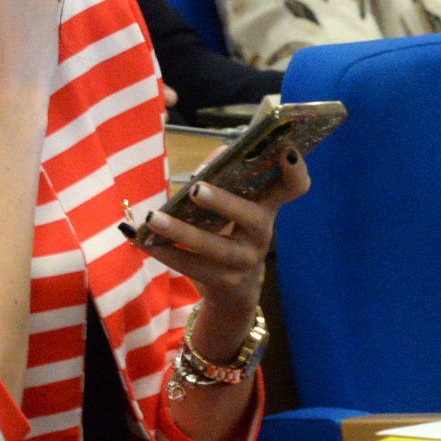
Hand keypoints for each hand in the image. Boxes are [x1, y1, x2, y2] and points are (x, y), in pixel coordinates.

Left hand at [125, 150, 310, 322]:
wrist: (235, 288)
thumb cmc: (231, 230)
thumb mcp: (234, 204)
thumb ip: (222, 175)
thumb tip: (208, 163)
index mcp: (268, 206)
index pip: (294, 188)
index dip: (296, 171)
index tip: (287, 152)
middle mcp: (262, 233)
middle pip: (252, 217)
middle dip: (224, 202)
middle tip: (197, 189)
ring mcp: (245, 261)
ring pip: (215, 247)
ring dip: (182, 232)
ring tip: (153, 218)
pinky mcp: (224, 282)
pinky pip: (191, 266)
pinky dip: (165, 252)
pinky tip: (144, 240)